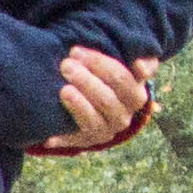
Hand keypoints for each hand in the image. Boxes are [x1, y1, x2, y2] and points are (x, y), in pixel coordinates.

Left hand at [36, 48, 160, 152]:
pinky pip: (73, 140)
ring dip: (77, 104)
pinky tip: (50, 136)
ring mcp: (105, 131)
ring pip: (93, 120)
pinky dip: (62, 138)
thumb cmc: (111, 75)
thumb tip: (140, 65)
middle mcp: (123, 116)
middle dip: (84, 80)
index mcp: (136, 96)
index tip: (76, 51)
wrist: (100, 103)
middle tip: (64, 65)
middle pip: (106, 99)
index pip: (121, 78)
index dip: (98, 63)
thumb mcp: (128, 63)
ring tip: (63, 89)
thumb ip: (143, 60)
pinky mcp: (85, 141)